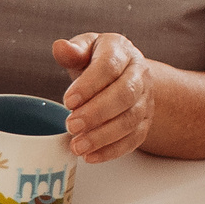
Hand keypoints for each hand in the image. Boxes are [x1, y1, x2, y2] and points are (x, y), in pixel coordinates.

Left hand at [53, 33, 153, 163]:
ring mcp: (145, 100)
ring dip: (103, 136)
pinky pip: (134, 139)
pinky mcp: (145, 122)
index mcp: (122, 51)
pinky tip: (91, 156)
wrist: (123, 74)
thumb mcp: (85, 49)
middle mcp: (139, 74)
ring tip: (77, 146)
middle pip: (124, 95)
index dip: (89, 85)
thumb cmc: (97, 61)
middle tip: (71, 126)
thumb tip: (59, 47)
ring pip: (130, 120)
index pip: (109, 66)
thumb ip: (73, 51)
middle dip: (96, 113)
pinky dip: (112, 151)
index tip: (68, 101)